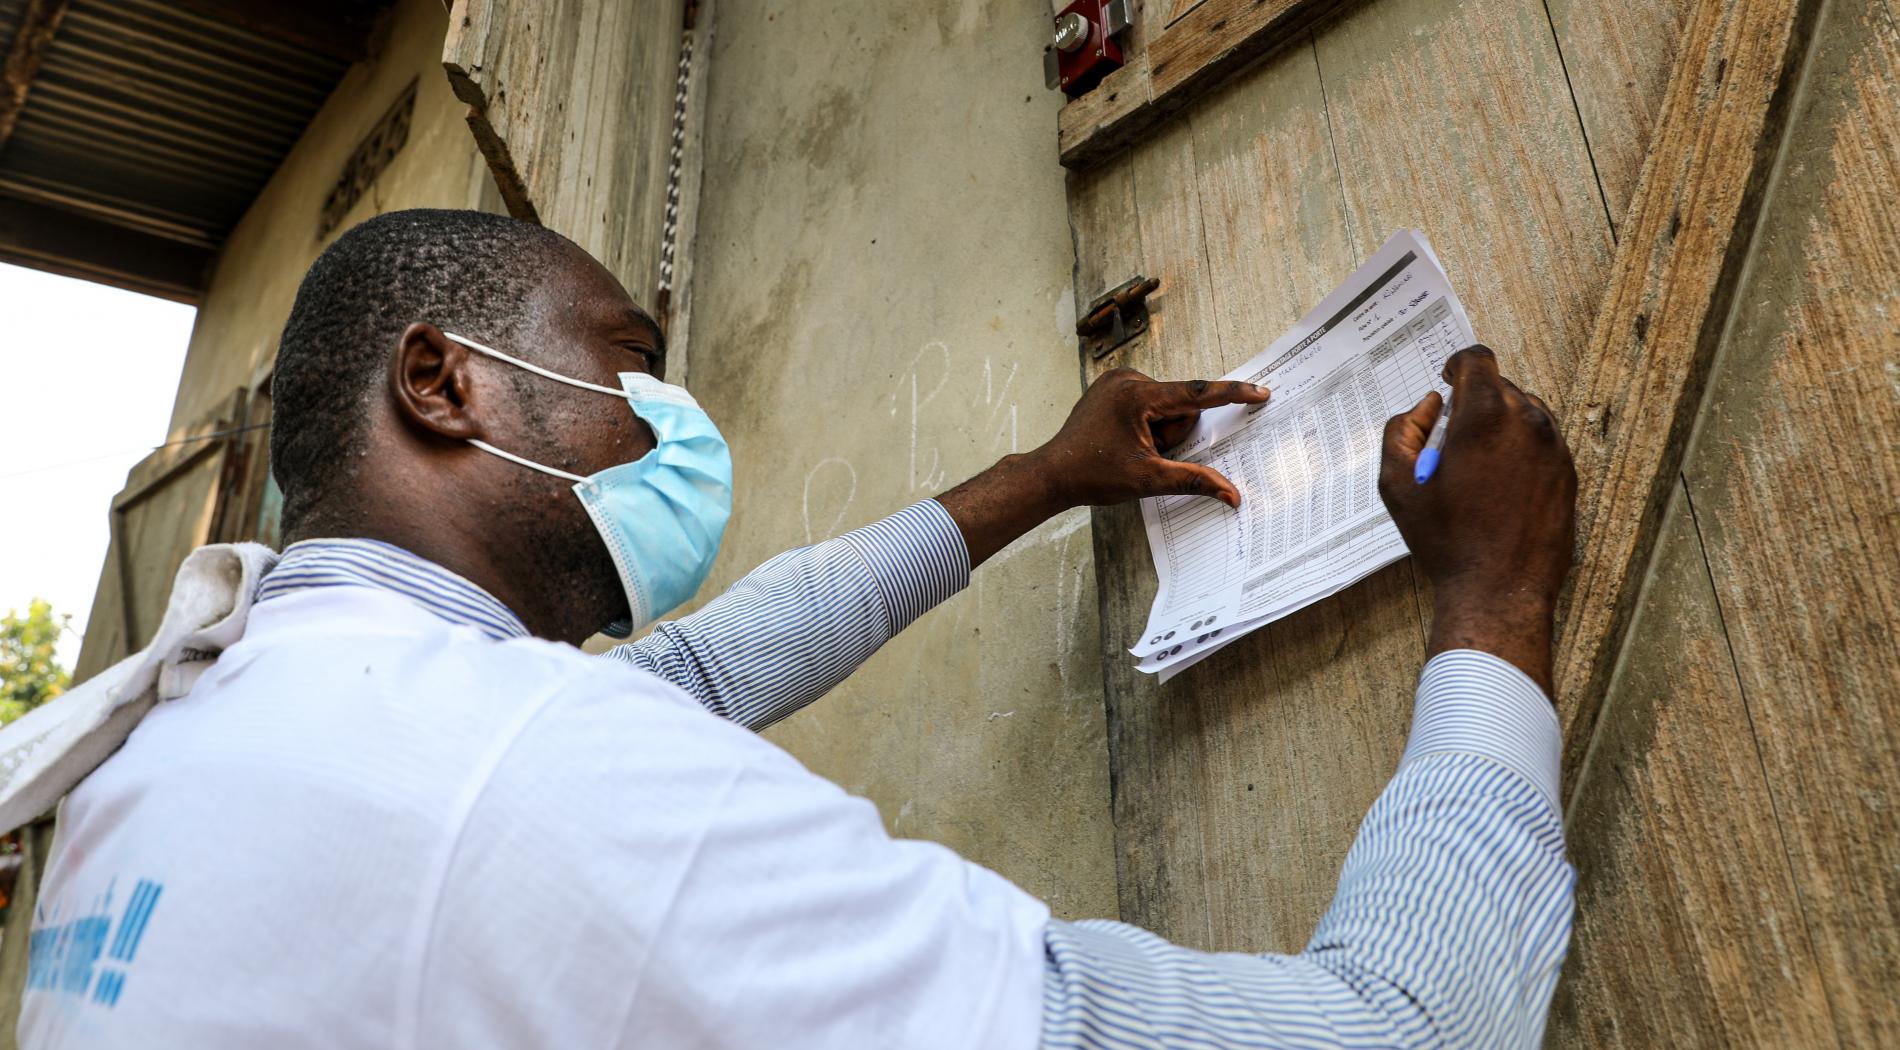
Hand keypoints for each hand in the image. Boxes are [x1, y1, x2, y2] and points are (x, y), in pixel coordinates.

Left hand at [1028, 368, 1271, 509]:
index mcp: (1139, 395)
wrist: (1052, 473)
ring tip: (1130, 448)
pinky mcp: (1112, 387)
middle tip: (1144, 454)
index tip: (1260, 391)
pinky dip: (1146, 424)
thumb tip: (1232, 495)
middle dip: (1171, 435)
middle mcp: (1128, 379)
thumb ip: (1194, 481)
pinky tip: (1124, 440)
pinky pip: (1149, 403)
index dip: (1232, 394)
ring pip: (1165, 407)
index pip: (1197, 394)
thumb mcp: (1148, 480)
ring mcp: (1118, 381)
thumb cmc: (1093, 475)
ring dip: (1158, 432)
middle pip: (1180, 406)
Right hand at [1378, 346, 1576, 693]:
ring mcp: (1554, 448)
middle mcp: (1528, 423)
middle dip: (1474, 402)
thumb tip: (1427, 408)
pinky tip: (1499, 484)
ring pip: (1525, 414)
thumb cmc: (1447, 541)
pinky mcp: (1568, 474)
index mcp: (1485, 417)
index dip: (1457, 364)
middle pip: (1500, 387)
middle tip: (1452, 438)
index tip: (1447, 379)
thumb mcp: (1397, 485)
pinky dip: (1520, 450)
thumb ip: (1402, 432)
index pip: (1477, 361)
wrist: (1498, 591)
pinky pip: (1542, 444)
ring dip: (1500, 425)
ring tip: (1477, 464)